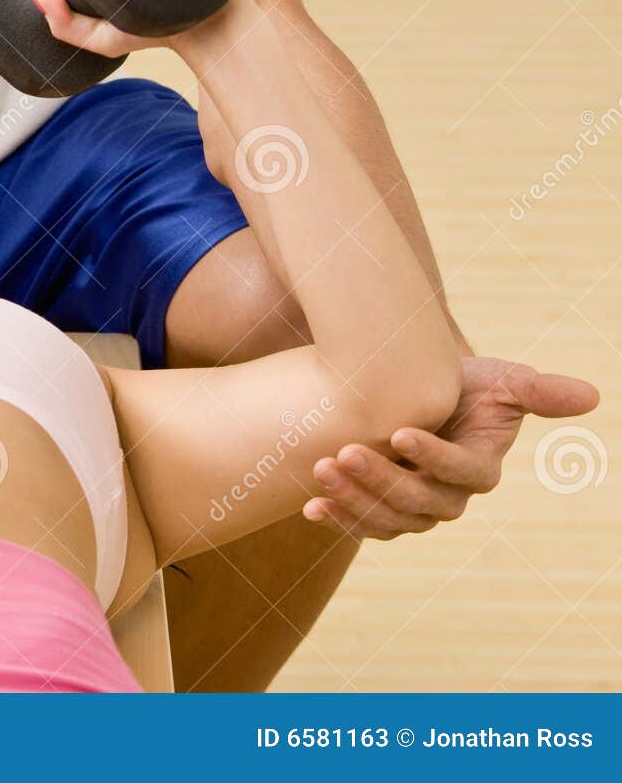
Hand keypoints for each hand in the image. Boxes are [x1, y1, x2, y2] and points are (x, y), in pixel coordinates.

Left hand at [303, 355, 601, 537]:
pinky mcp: (382, 510)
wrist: (415, 392)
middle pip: (418, 502)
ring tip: (321, 471)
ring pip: (388, 519)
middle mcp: (448, 497)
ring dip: (354, 500)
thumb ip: (538, 391)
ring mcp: (414, 508)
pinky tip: (312, 507)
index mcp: (479, 468)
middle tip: (344, 453)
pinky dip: (338, 518)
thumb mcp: (501, 380)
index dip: (433, 456)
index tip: (399, 433)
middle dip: (381, 480)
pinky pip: (363, 525)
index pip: (461, 472)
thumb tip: (593, 395)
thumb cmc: (461, 383)